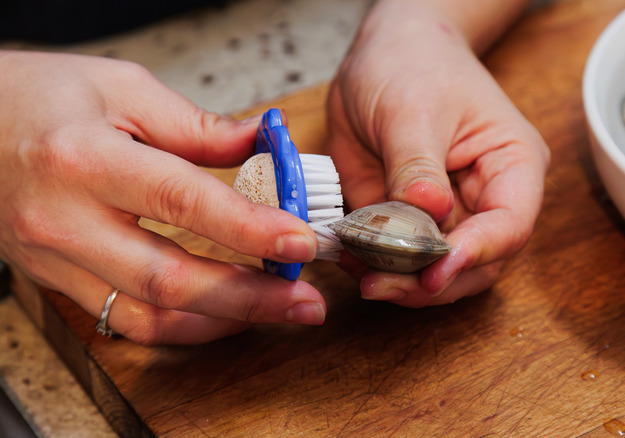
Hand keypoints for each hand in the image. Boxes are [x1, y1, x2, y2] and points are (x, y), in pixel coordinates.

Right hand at [0, 51, 325, 344]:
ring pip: (149, 316)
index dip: (249, 228)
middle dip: (251, 298)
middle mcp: (66, 220)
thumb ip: (198, 127)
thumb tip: (265, 143)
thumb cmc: (37, 98)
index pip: (182, 201)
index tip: (301, 241)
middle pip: (169, 280)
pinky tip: (228, 314)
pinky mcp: (59, 280)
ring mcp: (57, 260)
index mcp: (85, 159)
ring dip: (225, 321)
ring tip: (280, 311)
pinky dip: (186, 325)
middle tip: (307, 301)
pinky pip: (127, 321)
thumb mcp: (121, 88)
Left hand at [326, 1, 549, 306]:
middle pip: (478, 263)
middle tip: (382, 285)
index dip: (474, 254)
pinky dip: (378, 269)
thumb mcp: (411, 108)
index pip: (509, 224)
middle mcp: (488, 198)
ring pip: (441, 273)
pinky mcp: (413, 223)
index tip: (432, 271)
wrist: (386, 51)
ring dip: (403, 284)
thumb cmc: (413, 63)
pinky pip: (402, 260)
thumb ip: (417, 164)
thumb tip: (429, 213)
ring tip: (362, 278)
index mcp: (512, 165)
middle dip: (432, 282)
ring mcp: (450, 215)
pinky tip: (352, 265)